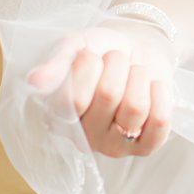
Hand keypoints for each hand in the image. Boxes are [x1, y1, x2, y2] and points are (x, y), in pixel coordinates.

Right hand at [26, 22, 174, 158]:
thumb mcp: (76, 45)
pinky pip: (160, 122)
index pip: (74, 97)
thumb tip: (34, 81)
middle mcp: (83, 137)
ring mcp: (114, 146)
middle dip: (116, 64)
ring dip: (138, 75)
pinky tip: (152, 86)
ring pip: (135, 107)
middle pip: (108, 95)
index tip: (90, 52)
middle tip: (116, 59)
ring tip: (134, 71)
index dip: (88, 64)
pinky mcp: (145, 147)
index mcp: (58, 114)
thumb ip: (57, 62)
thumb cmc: (101, 49)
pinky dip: (160, 94)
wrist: (136, 48)